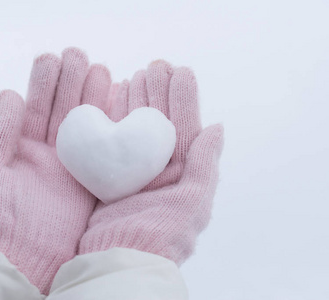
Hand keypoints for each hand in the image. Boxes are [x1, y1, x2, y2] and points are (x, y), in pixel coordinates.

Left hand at [0, 48, 111, 293]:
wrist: (32, 257)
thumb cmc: (5, 218)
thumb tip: (9, 94)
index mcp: (26, 146)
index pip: (38, 106)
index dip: (45, 81)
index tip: (53, 57)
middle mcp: (54, 151)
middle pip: (65, 109)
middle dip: (72, 81)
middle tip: (80, 55)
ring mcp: (77, 163)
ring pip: (88, 123)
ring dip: (94, 96)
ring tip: (101, 70)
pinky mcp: (97, 177)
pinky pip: (107, 146)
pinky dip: (113, 124)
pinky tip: (118, 101)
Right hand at [79, 60, 223, 264]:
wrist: (121, 260)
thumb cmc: (164, 234)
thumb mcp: (193, 200)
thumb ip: (205, 163)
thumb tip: (218, 126)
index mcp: (184, 171)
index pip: (185, 126)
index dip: (183, 98)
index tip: (179, 71)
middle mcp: (161, 168)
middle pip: (160, 122)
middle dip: (159, 93)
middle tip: (156, 66)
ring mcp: (135, 170)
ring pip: (136, 127)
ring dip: (137, 100)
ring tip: (139, 74)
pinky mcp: (110, 174)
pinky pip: (113, 141)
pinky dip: (114, 118)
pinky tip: (116, 96)